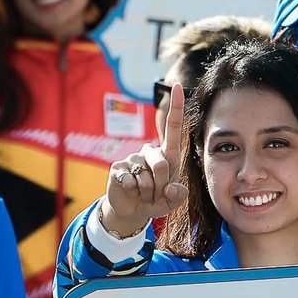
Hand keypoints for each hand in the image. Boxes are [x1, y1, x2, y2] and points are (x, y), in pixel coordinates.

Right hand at [100, 81, 187, 238]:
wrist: (132, 210)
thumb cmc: (156, 200)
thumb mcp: (172, 202)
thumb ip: (179, 196)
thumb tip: (171, 188)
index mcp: (167, 154)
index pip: (173, 127)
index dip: (176, 106)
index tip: (177, 86)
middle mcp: (149, 151)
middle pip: (162, 164)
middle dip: (162, 185)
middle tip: (156, 194)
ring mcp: (132, 158)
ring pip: (146, 177)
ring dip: (148, 193)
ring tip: (144, 195)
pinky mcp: (118, 167)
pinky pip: (130, 181)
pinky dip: (133, 193)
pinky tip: (130, 192)